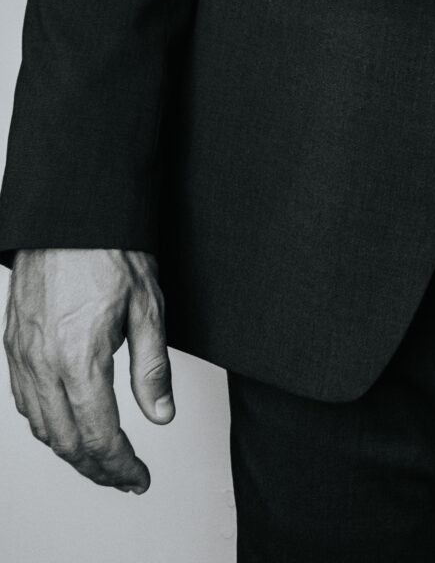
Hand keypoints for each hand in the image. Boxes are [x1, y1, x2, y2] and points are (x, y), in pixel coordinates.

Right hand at [5, 247, 171, 492]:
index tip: (139, 479)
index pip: (99, 436)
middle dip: (97, 469)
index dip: (120, 466)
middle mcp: (44, 365)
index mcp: (80, 359)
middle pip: (67, 442)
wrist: (70, 214)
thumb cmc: (110, 250)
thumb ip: (152, 367)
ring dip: (70, 452)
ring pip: (41, 427)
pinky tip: (65, 425)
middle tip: (124, 478)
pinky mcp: (14, 344)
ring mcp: (23, 356)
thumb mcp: (147, 305)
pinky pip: (24, 402)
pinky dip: (46, 425)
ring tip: (100, 459)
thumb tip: (161, 415)